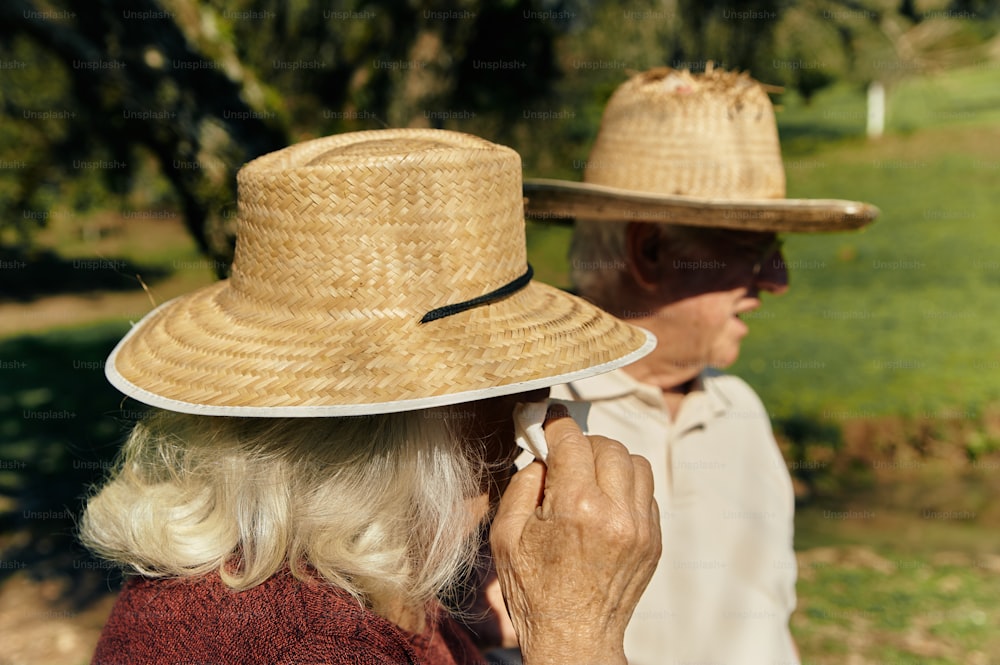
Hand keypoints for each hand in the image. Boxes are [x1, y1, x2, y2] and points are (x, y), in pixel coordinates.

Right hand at [490, 408, 660, 664]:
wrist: (574, 639)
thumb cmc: (533, 591)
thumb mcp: (506, 536)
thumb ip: (522, 485)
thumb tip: (543, 457)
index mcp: (577, 508)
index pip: (573, 440)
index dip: (557, 425)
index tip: (549, 420)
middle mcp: (616, 513)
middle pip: (608, 445)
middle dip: (583, 444)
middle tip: (565, 457)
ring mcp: (641, 528)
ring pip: (635, 463)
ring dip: (610, 461)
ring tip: (588, 478)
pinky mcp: (653, 541)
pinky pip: (645, 493)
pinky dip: (625, 487)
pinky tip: (604, 505)